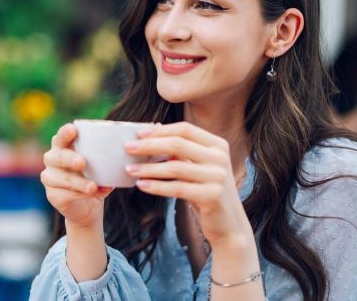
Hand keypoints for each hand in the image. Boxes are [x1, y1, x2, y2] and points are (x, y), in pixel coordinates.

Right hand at [40, 123, 113, 228]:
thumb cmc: (94, 176)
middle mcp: (52, 158)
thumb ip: (106, 158)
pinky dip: (81, 194)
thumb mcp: (101, 164)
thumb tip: (122, 154)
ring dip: (78, 182)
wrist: (88, 205)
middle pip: (58, 156)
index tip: (73, 129)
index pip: (62, 136)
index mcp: (63, 145)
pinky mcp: (53, 195)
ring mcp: (49, 177)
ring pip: (63, 178)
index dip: (65, 132)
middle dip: (69, 158)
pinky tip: (92, 194)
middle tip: (82, 162)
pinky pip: (65, 194)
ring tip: (92, 186)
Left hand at [124, 122, 251, 248]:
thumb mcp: (197, 168)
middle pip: (178, 144)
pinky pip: (177, 188)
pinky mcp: (213, 196)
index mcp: (217, 145)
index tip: (139, 134)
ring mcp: (219, 177)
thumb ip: (182, 152)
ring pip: (175, 167)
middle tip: (127, 148)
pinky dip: (156, 186)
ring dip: (148, 168)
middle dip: (149, 145)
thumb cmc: (206, 192)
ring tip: (129, 169)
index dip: (161, 130)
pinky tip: (141, 185)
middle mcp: (220, 158)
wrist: (228, 225)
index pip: (185, 129)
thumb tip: (151, 134)